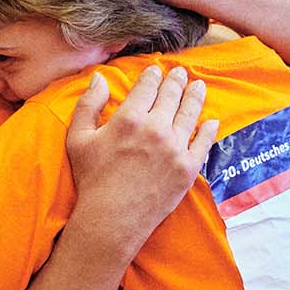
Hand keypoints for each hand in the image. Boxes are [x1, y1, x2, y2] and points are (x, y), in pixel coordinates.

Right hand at [64, 67, 219, 267]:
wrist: (112, 220)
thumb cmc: (92, 180)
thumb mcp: (78, 139)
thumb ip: (88, 104)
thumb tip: (99, 77)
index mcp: (130, 118)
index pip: (147, 87)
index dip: (152, 76)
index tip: (156, 70)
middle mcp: (156, 128)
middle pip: (171, 96)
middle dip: (176, 81)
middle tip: (181, 73)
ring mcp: (175, 148)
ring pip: (190, 113)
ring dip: (195, 96)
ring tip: (198, 86)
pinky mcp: (188, 168)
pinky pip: (204, 143)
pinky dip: (209, 129)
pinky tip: (211, 121)